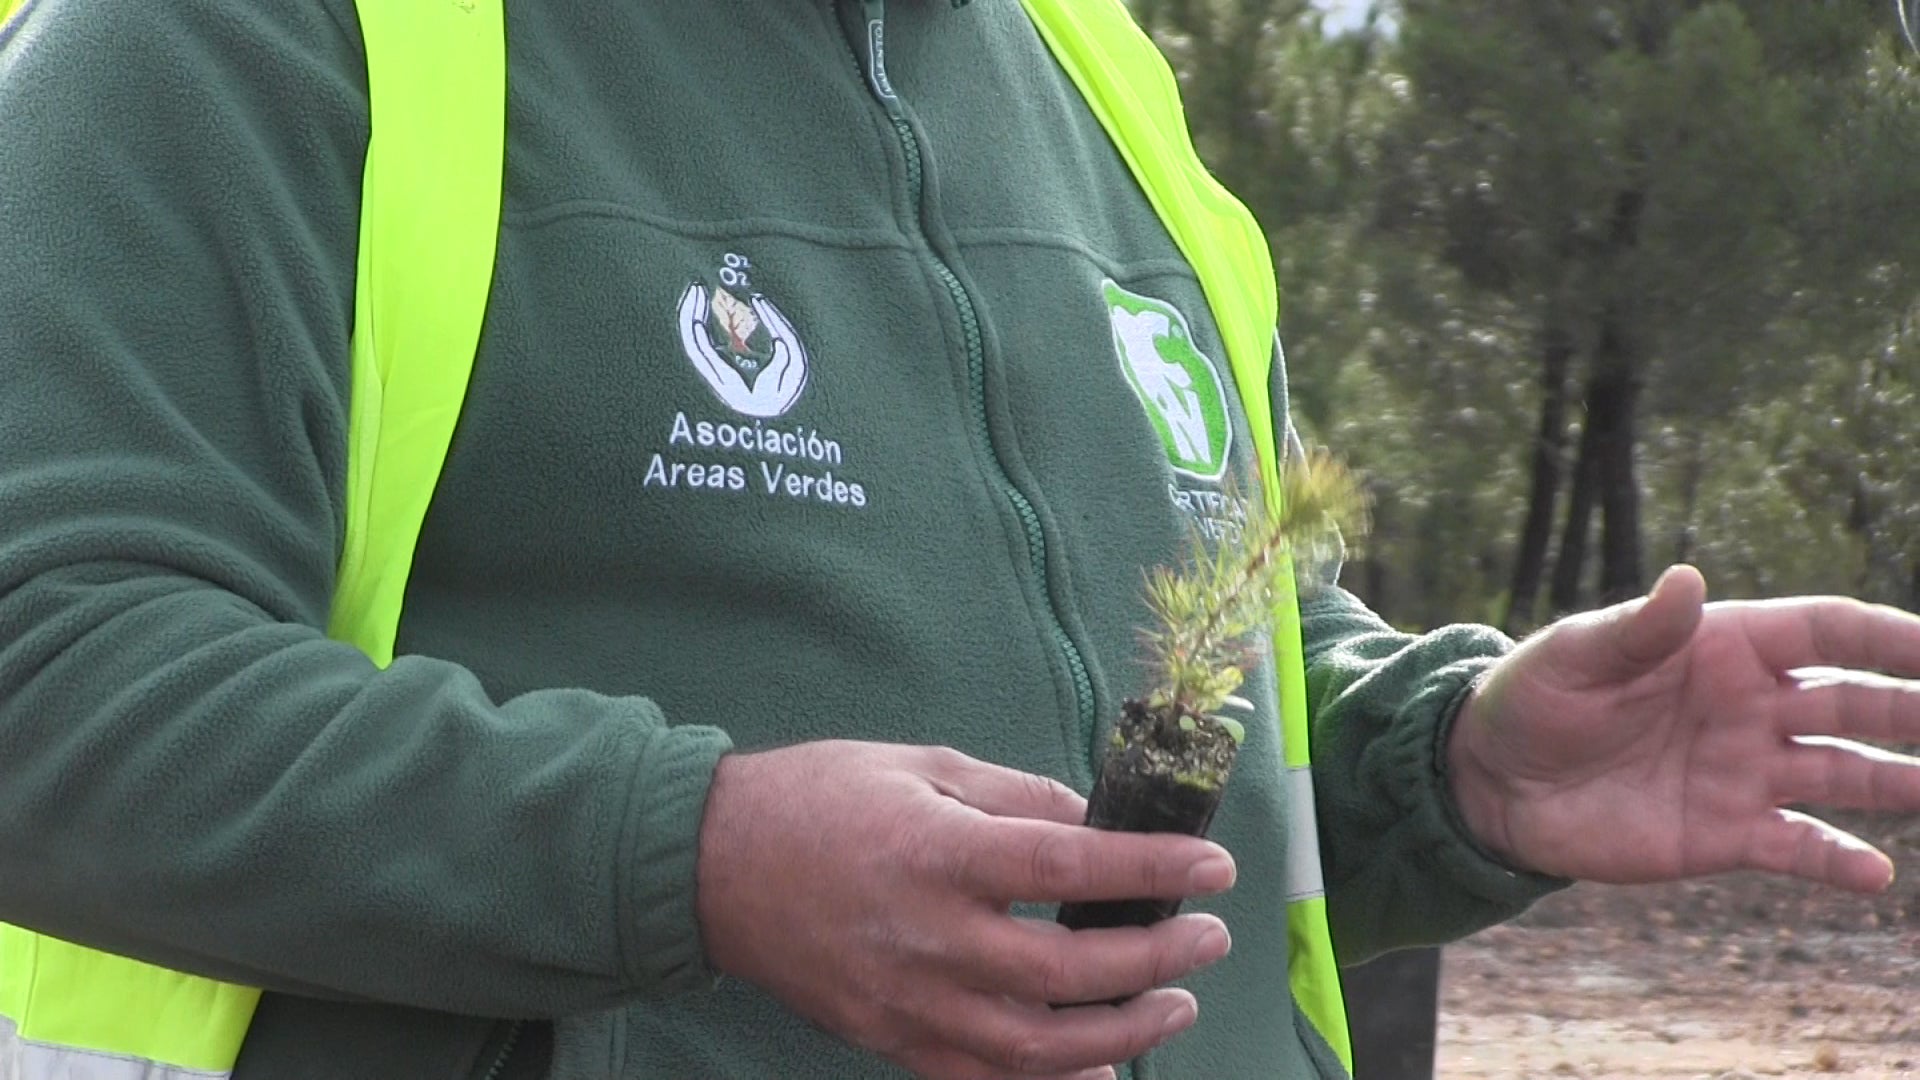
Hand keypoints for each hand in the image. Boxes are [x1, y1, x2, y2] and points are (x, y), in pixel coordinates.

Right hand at [695, 740, 1235, 1079]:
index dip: (1151, 870)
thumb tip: (1094, 824)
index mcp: (938, 854)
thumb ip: (1014, 797)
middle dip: (1155, 959)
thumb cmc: (818, 799)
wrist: (712, 865)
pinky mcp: (889, 1039)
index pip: (1069, 867)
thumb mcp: (922, 767)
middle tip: (1208, 938)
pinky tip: (1101, 1069)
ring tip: (1172, 1004)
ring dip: (1122, 1032)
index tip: (1213, 867)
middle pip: (1068, 971)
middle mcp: (929, 938)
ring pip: (1037, 1048)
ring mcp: (909, 1002)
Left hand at [1449, 565, 1919, 892]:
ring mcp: (1742, 771)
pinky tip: (1875, 875)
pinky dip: (1838, 862)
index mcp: (1722, 646)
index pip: (1826, 632)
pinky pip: (1797, 847)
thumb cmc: (1531, 698)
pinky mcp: (1723, 833)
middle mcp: (1750, 707)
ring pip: (1846, 773)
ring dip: (1903, 781)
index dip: (1890, 637)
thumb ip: (1636, 628)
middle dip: (1917, 709)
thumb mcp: (1575, 656)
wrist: (1490, 781)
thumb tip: (1686, 581)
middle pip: (1856, 702)